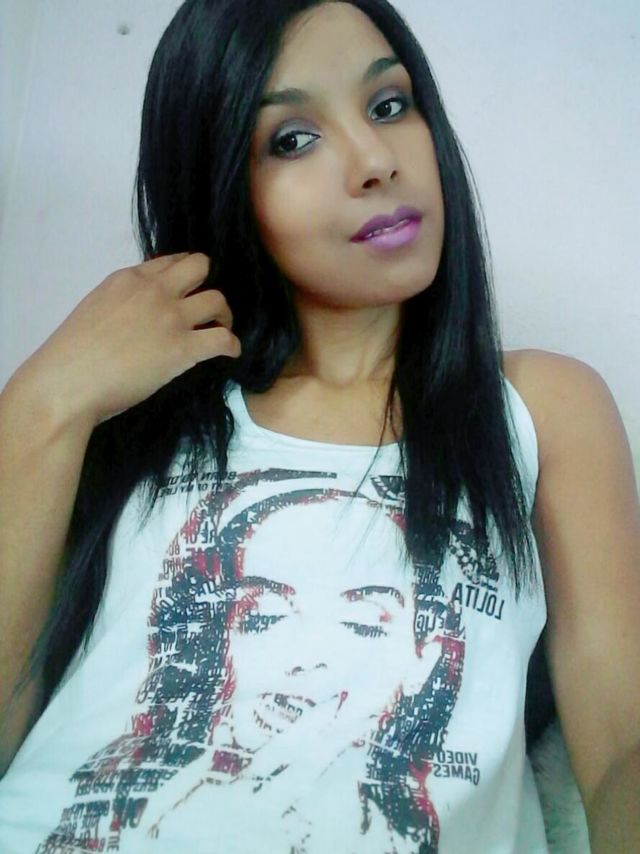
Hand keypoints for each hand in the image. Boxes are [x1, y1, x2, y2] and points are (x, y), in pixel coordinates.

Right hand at [10, 253, 240, 429]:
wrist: (68, 381)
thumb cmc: (72, 354)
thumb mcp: (95, 308)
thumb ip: (122, 303)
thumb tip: (139, 315)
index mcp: (127, 279)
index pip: (169, 261)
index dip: (183, 275)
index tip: (187, 290)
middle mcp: (153, 291)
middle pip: (200, 266)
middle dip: (207, 283)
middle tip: (206, 306)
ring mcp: (171, 318)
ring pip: (217, 299)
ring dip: (224, 314)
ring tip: (220, 329)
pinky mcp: (182, 349)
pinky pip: (223, 339)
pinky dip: (232, 345)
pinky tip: (230, 352)